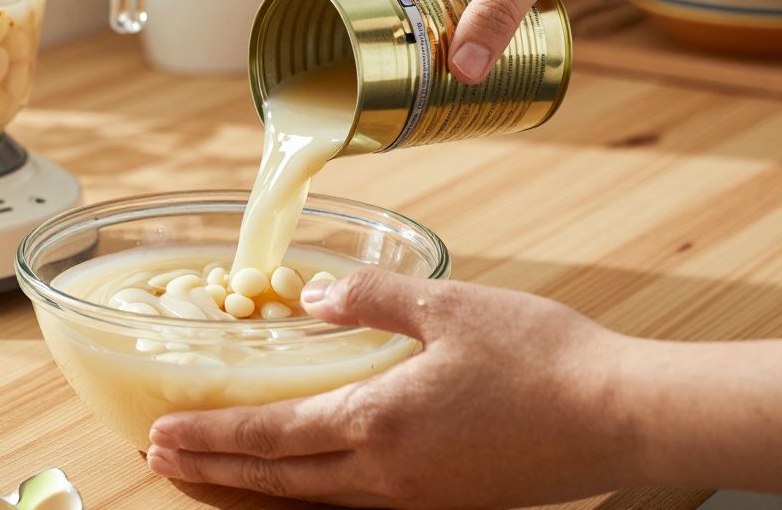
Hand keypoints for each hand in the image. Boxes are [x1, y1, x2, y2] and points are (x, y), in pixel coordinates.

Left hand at [145, 269, 640, 507]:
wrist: (620, 418)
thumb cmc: (542, 360)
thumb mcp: (449, 307)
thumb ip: (372, 298)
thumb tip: (311, 292)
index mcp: (378, 422)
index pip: (270, 434)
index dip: (211, 435)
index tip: (161, 434)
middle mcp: (387, 475)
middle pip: (277, 479)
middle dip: (213, 469)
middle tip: (161, 459)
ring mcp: (416, 497)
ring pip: (312, 500)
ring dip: (254, 485)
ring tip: (213, 473)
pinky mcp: (445, 502)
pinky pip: (353, 505)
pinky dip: (307, 495)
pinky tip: (303, 482)